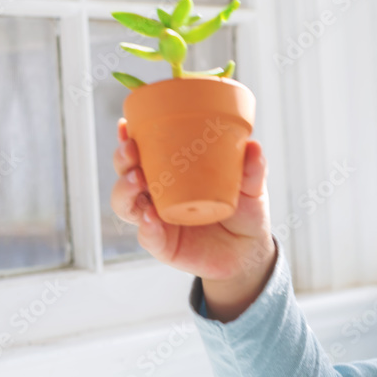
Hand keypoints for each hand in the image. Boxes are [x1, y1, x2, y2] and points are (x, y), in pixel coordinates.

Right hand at [110, 117, 275, 284]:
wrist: (250, 250)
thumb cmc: (244, 211)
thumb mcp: (251, 187)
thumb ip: (253, 168)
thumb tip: (254, 145)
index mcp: (170, 176)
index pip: (141, 155)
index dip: (127, 140)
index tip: (125, 125)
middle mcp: (156, 197)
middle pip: (126, 176)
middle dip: (122, 162)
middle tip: (132, 151)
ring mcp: (157, 222)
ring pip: (127, 206)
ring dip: (125, 191)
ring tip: (138, 180)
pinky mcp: (164, 247)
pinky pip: (148, 237)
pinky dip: (146, 228)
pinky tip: (150, 219)